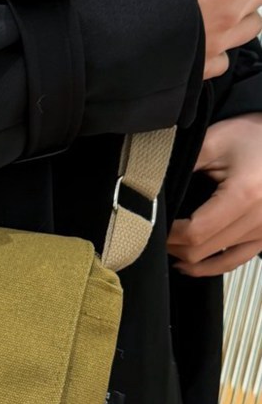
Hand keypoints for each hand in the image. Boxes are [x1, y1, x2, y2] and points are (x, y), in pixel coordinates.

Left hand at [167, 113, 261, 275]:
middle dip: (173, 245)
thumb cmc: (252, 137)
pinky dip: (210, 266)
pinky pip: (234, 261)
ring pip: (216, 262)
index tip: (151, 225)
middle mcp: (258, 220)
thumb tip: (150, 188)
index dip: (169, 234)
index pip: (195, 232)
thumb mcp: (214, 141)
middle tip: (154, 232)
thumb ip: (182, 164)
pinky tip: (188, 264)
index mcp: (244, 195)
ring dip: (187, 256)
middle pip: (202, 250)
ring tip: (168, 245)